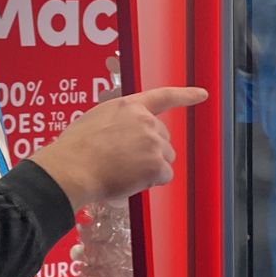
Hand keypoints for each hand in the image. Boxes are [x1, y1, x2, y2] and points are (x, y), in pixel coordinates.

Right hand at [28, 86, 207, 207]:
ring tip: (122, 170)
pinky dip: (151, 182)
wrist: (73, 167)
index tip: (202, 94)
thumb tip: (123, 139)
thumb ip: (118, 123)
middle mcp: (145, 120)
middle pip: (163, 139)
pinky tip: (130, 180)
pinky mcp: (156, 164)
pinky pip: (164, 177)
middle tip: (124, 161)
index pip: (163, 96)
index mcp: (129, 106)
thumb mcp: (95, 120)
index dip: (185, 95)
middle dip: (150, 152)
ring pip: (165, 159)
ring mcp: (152, 142)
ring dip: (150, 167)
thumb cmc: (75, 149)